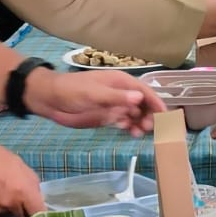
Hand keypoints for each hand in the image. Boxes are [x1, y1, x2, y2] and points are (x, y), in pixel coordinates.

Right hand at [0, 134, 43, 216]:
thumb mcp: (15, 161)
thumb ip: (29, 180)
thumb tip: (35, 193)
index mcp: (22, 190)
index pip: (39, 212)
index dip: (41, 211)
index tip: (39, 207)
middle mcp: (9, 205)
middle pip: (23, 215)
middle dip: (23, 207)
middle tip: (15, 192)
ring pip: (7, 214)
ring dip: (6, 206)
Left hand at [25, 68, 162, 135]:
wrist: (50, 100)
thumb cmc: (71, 91)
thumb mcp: (93, 93)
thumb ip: (116, 97)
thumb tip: (139, 98)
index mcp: (120, 82)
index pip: (144, 91)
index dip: (156, 102)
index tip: (165, 115)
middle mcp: (121, 93)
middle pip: (143, 104)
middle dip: (150, 115)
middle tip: (149, 128)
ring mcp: (114, 106)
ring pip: (136, 114)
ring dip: (141, 123)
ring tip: (140, 133)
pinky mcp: (107, 117)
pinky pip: (124, 122)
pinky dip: (131, 128)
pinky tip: (132, 134)